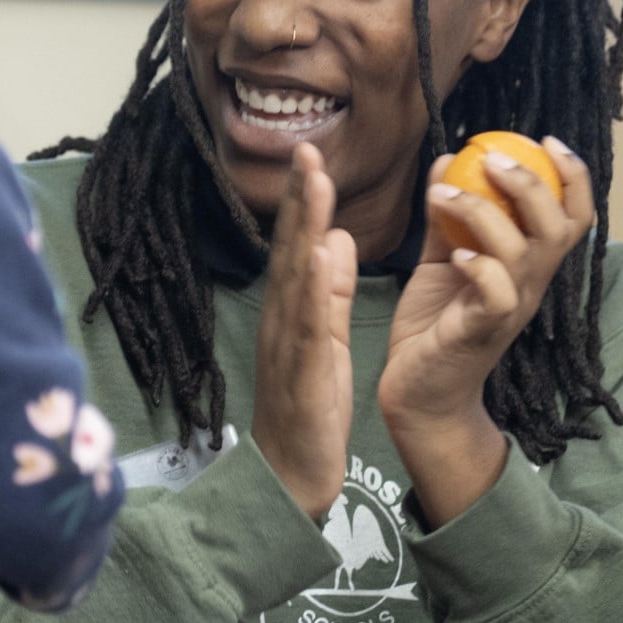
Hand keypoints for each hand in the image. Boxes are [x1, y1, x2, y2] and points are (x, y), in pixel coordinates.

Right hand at [252, 144, 356, 520]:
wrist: (292, 474)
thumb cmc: (307, 406)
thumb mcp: (325, 338)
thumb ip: (331, 290)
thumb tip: (339, 238)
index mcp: (293, 310)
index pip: (300, 245)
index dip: (306, 200)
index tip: (313, 155)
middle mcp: (283, 318)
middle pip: (291, 249)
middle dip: (300, 199)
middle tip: (307, 149)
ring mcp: (286, 344)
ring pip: (294, 278)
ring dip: (303, 229)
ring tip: (315, 185)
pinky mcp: (299, 372)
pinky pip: (305, 326)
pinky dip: (311, 290)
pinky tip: (320, 259)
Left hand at [379, 138, 592, 523]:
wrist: (418, 392)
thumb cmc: (435, 323)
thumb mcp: (442, 257)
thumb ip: (447, 213)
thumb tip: (448, 158)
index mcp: (530, 264)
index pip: (574, 215)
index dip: (574, 175)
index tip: (547, 140)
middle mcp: (531, 285)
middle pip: (559, 226)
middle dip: (531, 183)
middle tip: (490, 158)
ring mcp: (511, 309)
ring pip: (524, 251)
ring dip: (485, 212)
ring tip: (445, 195)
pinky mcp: (483, 331)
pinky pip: (497, 293)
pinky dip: (479, 266)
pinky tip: (453, 255)